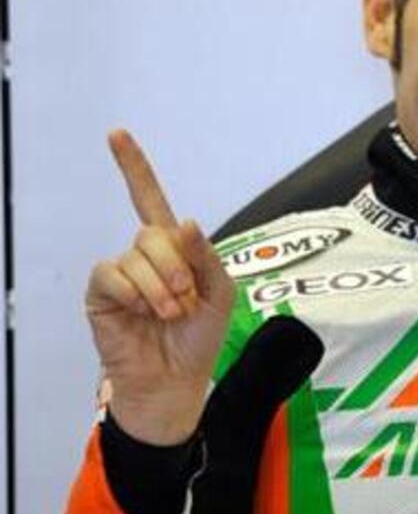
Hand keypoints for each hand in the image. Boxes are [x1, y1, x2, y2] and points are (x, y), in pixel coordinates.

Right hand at [86, 130, 234, 444]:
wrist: (176, 380)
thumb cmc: (199, 339)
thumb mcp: (220, 294)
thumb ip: (206, 257)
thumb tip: (187, 222)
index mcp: (174, 251)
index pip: (151, 201)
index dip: (134, 168)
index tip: (116, 134)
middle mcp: (144, 256)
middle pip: (156, 232)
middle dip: (179, 269)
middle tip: (187, 302)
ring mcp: (121, 273)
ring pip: (138, 254)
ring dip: (163, 290)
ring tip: (169, 315)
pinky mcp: (101, 293)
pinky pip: (113, 274)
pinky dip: (136, 295)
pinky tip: (143, 315)